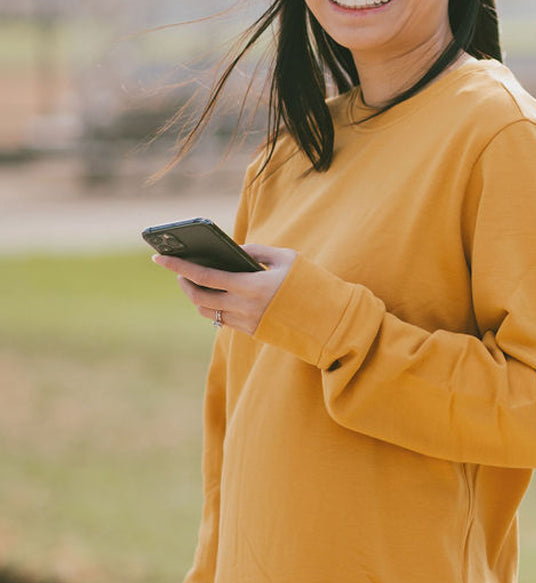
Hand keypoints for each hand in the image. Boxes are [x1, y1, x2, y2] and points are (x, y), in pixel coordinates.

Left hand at [153, 244, 296, 334]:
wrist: (329, 320)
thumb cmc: (310, 283)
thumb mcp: (287, 258)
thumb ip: (257, 251)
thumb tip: (234, 250)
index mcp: (253, 285)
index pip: (205, 277)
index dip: (179, 266)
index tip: (159, 257)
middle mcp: (245, 307)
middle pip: (199, 298)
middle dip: (184, 283)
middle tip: (178, 271)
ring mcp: (247, 323)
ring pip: (208, 312)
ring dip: (196, 298)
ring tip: (195, 283)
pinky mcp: (252, 333)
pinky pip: (223, 320)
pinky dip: (214, 307)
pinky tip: (215, 296)